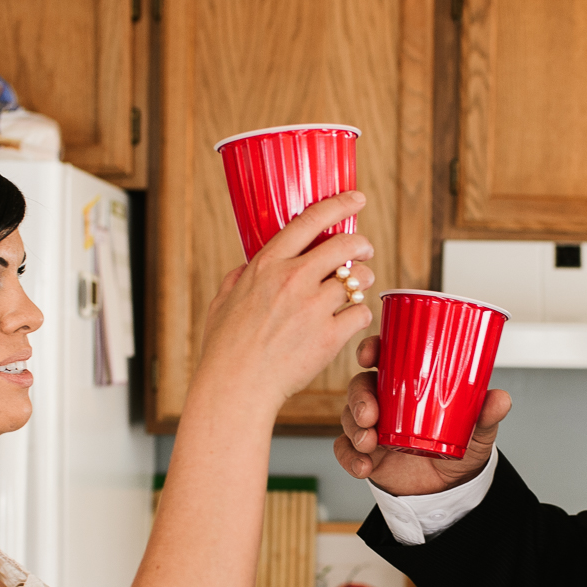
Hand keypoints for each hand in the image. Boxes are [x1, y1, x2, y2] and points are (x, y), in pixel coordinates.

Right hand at [194, 192, 374, 407]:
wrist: (236, 387)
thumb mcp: (222, 303)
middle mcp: (293, 279)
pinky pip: (361, 314)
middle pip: (345, 245)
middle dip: (362, 244)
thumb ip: (237, 280)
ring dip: (364, 280)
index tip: (355, 199)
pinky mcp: (330, 336)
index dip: (339, 205)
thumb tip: (246, 268)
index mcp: (267, 265)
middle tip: (364, 250)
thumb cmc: (225, 349)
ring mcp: (313, 307)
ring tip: (358, 288)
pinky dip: (360, 316)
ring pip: (359, 278)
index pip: (310, 221)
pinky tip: (350, 322)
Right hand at [333, 334, 511, 495]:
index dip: (371, 350)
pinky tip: (364, 466)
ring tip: (369, 442)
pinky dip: (350, 458)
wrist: (451, 488)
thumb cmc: (460, 447)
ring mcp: (373, 427)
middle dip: (359, 398)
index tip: (369, 355)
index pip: (384, 358)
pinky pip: (345, 450)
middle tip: (369, 414)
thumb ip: (486, 416)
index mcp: (408, 385)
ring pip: (348, 417)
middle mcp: (386, 402)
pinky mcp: (365, 453)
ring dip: (353, 428)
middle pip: (360, 386)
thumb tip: (500, 399)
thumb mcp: (477, 431)